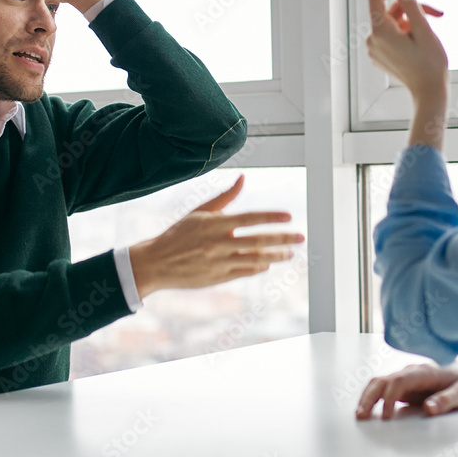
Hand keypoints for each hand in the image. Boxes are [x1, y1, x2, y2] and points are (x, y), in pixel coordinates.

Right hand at [130, 175, 304, 297]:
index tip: (289, 217)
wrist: (156, 262)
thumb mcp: (199, 212)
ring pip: (255, 259)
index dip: (271, 217)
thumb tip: (243, 178)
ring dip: (275, 256)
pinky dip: (258, 267)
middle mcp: (218, 243)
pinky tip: (268, 264)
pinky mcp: (218, 278)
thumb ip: (224, 197)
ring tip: (290, 254)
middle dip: (282, 239)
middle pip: (258, 240)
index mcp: (214, 224)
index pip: (250, 218)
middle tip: (301, 238)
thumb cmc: (178, 234)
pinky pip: (244, 272)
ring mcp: (219, 262)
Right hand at [356, 361, 457, 419]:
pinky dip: (373, 399)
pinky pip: (384, 391)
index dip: (389, 397)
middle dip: (370, 397)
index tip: (386, 417)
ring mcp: (407, 380)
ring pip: (380, 384)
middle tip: (361, 416)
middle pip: (383, 380)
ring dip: (367, 397)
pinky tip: (367, 412)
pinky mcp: (405, 388)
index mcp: (425, 372)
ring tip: (360, 415)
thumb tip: (429, 409)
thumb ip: (448, 400)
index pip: (400, 380)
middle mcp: (412, 373)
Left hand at [366, 0, 448, 101]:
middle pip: (390, 11)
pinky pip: (391, 36)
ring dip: (412, 21)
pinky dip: (406, 32)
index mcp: (381, 32)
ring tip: (432, 29)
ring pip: (393, 23)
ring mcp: (375, 50)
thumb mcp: (424, 29)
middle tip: (436, 13)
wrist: (429, 91)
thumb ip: (410, 5)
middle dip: (412, 8)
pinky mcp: (381, 56)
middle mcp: (373, 40)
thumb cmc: (430, 63)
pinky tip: (421, 41)